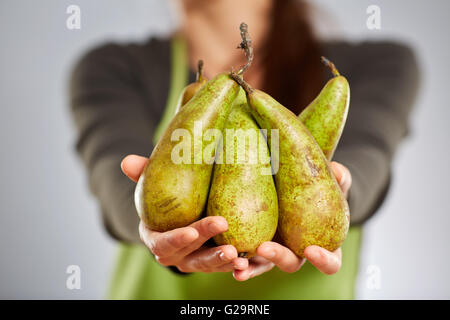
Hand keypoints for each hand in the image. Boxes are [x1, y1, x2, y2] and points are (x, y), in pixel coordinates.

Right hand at [121, 155, 248, 272]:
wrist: (183, 211)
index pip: (162, 244)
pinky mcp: (212, 262)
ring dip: (222, 260)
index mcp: (156, 238)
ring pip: (207, 265)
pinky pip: (222, 267)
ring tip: (239, 253)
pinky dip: (234, 265)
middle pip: (188, 256)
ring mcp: (193, 261)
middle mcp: (174, 255)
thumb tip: (127, 161)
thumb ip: (144, 174)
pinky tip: (247, 261)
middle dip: (205, 245)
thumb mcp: (156, 184)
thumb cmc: (168, 197)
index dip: (175, 240)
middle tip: (223, 226)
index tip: (190, 231)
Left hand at [233, 161, 351, 280]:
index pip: (330, 262)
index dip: (323, 260)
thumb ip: (337, 178)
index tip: (312, 250)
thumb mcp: (328, 180)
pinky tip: (224, 253)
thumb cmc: (316, 186)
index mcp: (321, 244)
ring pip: (262, 265)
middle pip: (290, 264)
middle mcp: (296, 252)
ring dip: (251, 267)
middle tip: (265, 248)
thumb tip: (338, 170)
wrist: (290, 181)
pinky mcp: (252, 241)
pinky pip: (243, 253)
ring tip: (238, 264)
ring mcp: (273, 249)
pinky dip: (233, 257)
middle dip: (278, 258)